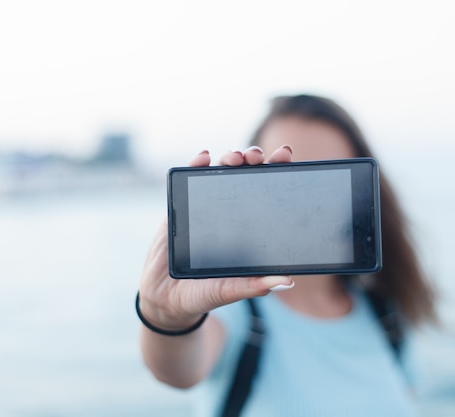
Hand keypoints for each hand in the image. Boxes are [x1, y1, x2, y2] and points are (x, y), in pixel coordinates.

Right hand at [138, 145, 294, 330]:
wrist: (167, 299)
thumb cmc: (204, 293)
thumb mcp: (232, 289)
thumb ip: (255, 284)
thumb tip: (287, 281)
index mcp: (248, 227)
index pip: (267, 192)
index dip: (276, 172)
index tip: (285, 155)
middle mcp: (229, 212)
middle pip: (245, 176)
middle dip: (252, 159)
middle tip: (256, 156)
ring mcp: (205, 207)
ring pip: (219, 173)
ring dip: (228, 158)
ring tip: (234, 157)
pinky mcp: (181, 209)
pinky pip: (189, 181)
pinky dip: (196, 164)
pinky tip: (203, 157)